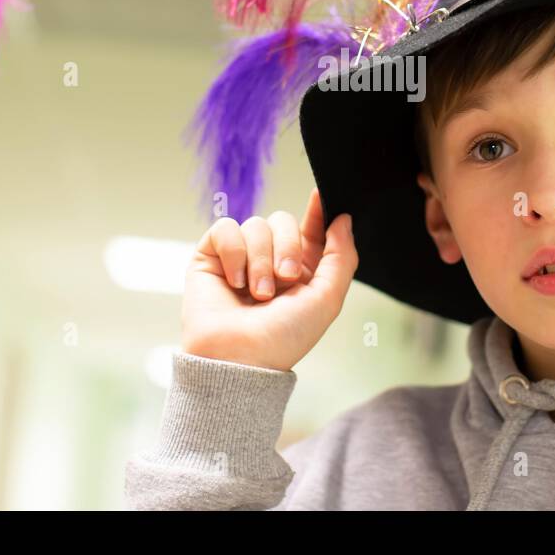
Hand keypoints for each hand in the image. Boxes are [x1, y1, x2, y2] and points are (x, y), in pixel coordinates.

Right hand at [181, 187, 357, 371]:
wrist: (238, 359)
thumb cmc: (282, 338)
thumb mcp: (327, 299)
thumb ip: (342, 257)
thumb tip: (343, 218)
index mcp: (300, 271)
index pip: (310, 229)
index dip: (317, 211)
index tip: (322, 195)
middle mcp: (270, 261)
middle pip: (283, 220)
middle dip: (286, 247)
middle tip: (284, 279)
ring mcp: (239, 258)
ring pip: (256, 224)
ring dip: (260, 260)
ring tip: (256, 293)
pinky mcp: (211, 256)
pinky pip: (226, 228)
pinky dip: (234, 253)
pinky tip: (233, 282)